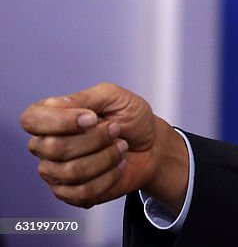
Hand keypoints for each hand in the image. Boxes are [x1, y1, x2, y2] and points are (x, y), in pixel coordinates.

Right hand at [20, 83, 188, 210]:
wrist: (152, 145)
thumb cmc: (131, 119)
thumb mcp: (114, 96)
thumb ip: (84, 98)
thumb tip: (56, 105)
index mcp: (51, 116)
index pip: (31, 120)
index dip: (61, 121)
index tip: (92, 118)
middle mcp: (46, 145)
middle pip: (55, 148)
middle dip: (96, 139)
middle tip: (116, 130)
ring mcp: (55, 172)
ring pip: (71, 171)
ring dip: (106, 157)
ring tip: (119, 147)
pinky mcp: (69, 193)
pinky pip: (82, 191)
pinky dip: (109, 177)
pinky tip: (116, 166)